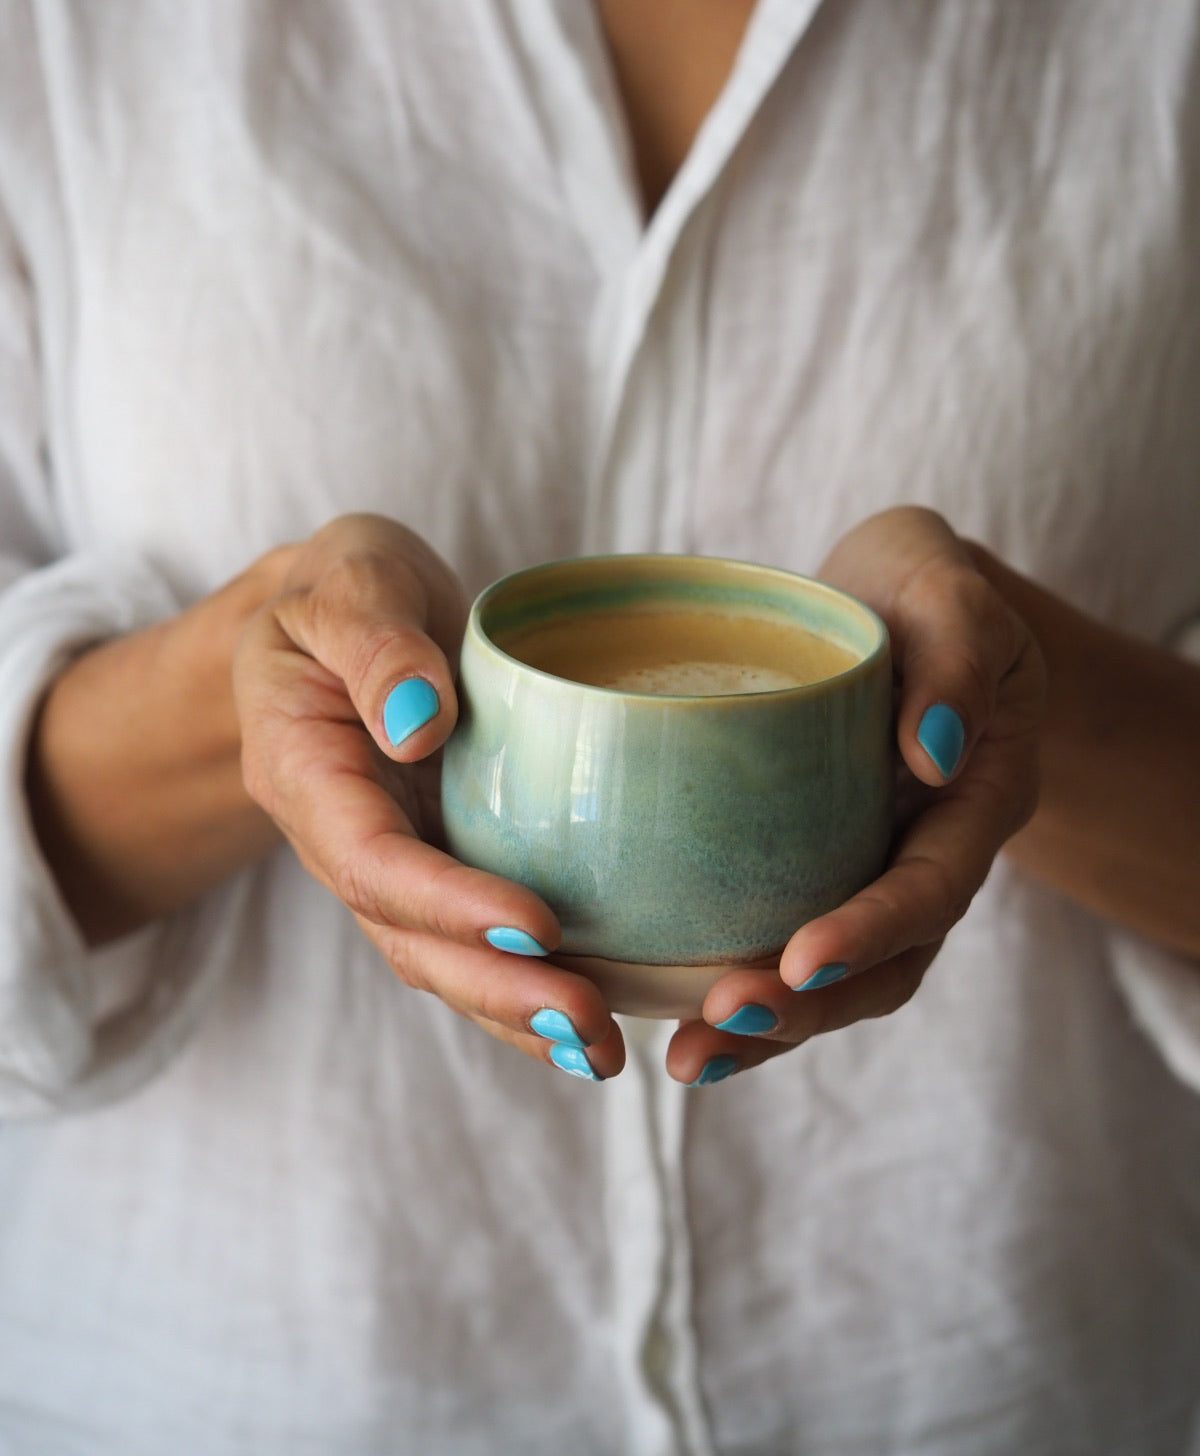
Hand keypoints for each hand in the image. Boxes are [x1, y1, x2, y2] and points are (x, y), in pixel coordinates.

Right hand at [235, 515, 623, 1079]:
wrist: (341, 612)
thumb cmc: (343, 586)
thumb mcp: (349, 579)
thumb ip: (375, 643)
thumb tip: (415, 724)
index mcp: (305, 770)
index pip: (369, 858)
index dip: (446, 901)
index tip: (536, 922)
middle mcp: (342, 835)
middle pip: (406, 938)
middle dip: (495, 989)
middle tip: (588, 1026)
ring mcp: (393, 858)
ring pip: (440, 960)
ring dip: (516, 1013)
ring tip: (603, 1050)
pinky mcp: (440, 862)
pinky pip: (474, 939)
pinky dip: (527, 983)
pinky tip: (600, 1013)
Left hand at [666, 507, 1044, 1085]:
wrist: (888, 602)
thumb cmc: (918, 587)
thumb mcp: (948, 587)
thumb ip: (957, 652)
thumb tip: (932, 751)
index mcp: (976, 798)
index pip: (933, 884)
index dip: (874, 931)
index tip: (803, 962)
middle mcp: (927, 853)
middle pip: (886, 964)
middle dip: (806, 1008)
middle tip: (717, 1022)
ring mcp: (869, 871)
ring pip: (834, 981)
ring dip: (765, 1026)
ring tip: (685, 1059)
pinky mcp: (810, 871)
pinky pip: (782, 943)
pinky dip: (733, 986)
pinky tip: (665, 1013)